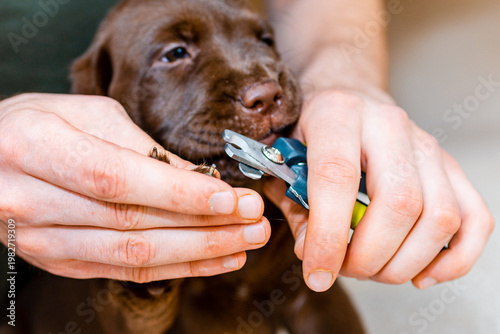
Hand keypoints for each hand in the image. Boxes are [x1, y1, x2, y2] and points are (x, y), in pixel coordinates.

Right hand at [0, 93, 269, 281]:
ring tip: (246, 242)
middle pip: (133, 225)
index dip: (179, 192)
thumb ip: (139, 146)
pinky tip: (215, 260)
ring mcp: (43, 240)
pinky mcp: (59, 261)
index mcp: (37, 148)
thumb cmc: (40, 125)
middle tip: (254, 221)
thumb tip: (198, 175)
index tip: (231, 197)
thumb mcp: (86, 115)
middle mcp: (34, 201)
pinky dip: (177, 267)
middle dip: (204, 227)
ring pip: (134, 257)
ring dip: (199, 253)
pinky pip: (125, 272)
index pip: (119, 178)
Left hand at [265, 89, 493, 291]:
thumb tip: (315, 254)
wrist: (346, 96)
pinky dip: (454, 258)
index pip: (337, 177)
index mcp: (338, 114)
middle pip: (399, 202)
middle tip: (345, 270)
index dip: (328, 235)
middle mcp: (388, 125)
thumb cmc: (312, 130)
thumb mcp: (285, 158)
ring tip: (374, 270)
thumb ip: (295, 206)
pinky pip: (474, 219)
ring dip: (406, 263)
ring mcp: (426, 145)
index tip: (317, 273)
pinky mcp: (450, 166)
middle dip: (370, 256)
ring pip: (440, 216)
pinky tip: (421, 273)